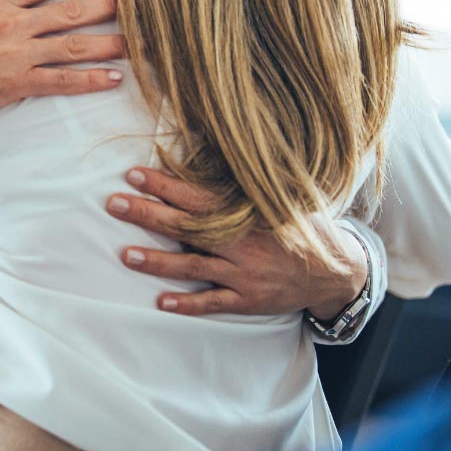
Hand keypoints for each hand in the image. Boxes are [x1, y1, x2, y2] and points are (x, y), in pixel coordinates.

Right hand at [0, 0, 125, 163]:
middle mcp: (10, 25)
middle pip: (69, 11)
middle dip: (107, 5)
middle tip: (139, 1)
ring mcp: (15, 56)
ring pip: (73, 45)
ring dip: (110, 42)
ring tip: (140, 41)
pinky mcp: (16, 85)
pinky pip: (62, 81)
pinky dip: (91, 80)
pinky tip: (115, 77)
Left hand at [107, 166, 366, 318]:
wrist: (337, 270)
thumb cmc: (299, 226)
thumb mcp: (277, 198)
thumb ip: (241, 185)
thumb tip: (206, 146)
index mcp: (246, 213)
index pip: (197, 196)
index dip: (164, 185)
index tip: (133, 174)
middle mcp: (242, 243)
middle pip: (186, 228)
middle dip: (148, 215)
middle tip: (114, 204)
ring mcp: (244, 274)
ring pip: (193, 267)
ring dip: (157, 261)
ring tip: (125, 255)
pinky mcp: (249, 300)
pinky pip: (214, 303)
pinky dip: (188, 303)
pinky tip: (161, 302)